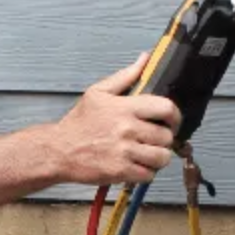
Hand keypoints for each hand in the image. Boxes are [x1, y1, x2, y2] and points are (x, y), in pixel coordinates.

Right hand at [48, 53, 181, 185]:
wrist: (59, 150)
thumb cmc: (79, 123)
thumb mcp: (98, 92)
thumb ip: (126, 76)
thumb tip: (144, 60)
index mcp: (125, 107)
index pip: (166, 108)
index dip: (175, 116)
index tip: (171, 121)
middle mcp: (127, 128)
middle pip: (167, 136)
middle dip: (164, 139)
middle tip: (155, 139)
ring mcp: (125, 151)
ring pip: (162, 157)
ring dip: (158, 157)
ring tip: (147, 153)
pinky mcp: (121, 171)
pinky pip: (149, 175)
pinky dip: (146, 172)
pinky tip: (136, 165)